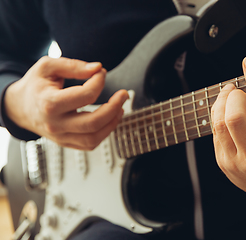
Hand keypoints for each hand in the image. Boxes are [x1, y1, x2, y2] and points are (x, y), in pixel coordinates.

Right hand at [4, 56, 128, 149]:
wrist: (20, 106)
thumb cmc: (35, 85)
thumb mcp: (48, 66)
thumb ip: (73, 65)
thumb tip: (97, 68)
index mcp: (48, 103)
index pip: (85, 96)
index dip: (99, 81)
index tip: (101, 72)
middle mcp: (55, 124)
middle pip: (93, 123)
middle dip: (114, 108)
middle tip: (124, 94)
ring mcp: (60, 137)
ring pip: (93, 138)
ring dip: (113, 123)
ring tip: (120, 108)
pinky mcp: (66, 143)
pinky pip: (89, 144)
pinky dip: (104, 133)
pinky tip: (110, 119)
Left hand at [211, 56, 245, 208]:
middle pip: (234, 117)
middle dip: (234, 95)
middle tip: (239, 89)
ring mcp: (234, 161)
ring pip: (218, 124)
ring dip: (222, 102)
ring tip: (231, 94)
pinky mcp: (222, 162)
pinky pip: (214, 132)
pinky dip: (219, 115)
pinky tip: (227, 111)